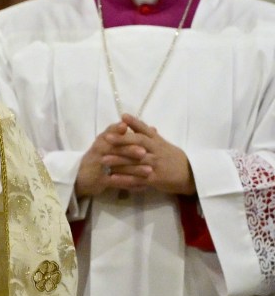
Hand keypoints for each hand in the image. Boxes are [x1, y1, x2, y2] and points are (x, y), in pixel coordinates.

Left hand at [74, 115, 195, 196]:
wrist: (191, 176)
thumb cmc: (173, 157)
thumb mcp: (161, 143)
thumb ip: (146, 133)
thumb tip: (130, 120)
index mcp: (157, 141)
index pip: (145, 130)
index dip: (134, 123)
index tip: (123, 116)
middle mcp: (156, 150)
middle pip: (139, 143)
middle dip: (122, 140)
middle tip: (106, 138)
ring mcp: (156, 164)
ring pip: (136, 160)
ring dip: (119, 160)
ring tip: (104, 159)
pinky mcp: (156, 178)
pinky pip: (138, 178)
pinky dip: (125, 178)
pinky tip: (113, 177)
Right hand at [75, 120, 150, 196]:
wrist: (81, 176)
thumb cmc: (99, 157)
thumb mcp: (109, 143)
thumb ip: (128, 136)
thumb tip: (152, 128)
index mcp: (103, 140)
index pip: (111, 132)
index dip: (119, 130)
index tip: (132, 129)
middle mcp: (99, 150)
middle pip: (114, 149)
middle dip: (129, 150)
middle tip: (144, 152)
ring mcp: (98, 165)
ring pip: (117, 166)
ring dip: (133, 168)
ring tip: (148, 171)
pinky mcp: (100, 180)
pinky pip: (116, 182)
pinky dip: (129, 184)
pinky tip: (143, 186)